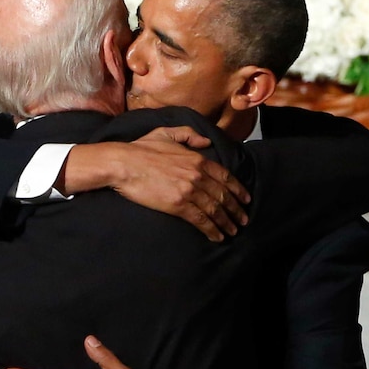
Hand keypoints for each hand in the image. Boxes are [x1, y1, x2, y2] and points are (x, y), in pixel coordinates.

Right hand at [65, 126, 249, 241]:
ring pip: (215, 209)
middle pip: (223, 195)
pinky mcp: (178, 205)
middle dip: (236, 209)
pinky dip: (212, 229)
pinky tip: (217, 236)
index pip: (225, 176)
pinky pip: (201, 219)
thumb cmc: (140, 148)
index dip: (238, 189)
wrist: (123, 164)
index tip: (245, 198)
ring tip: (233, 230)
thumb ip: (189, 135)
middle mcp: (197, 175)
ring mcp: (189, 190)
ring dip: (227, 222)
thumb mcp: (166, 133)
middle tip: (243, 219)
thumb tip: (206, 141)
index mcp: (197, 158)